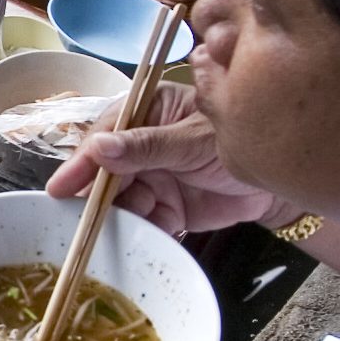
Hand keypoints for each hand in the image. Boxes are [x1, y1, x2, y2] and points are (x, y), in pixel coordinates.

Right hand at [48, 77, 286, 235]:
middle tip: (94, 219)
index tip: (60, 189)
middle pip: (105, 172)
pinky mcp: (163, 206)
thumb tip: (99, 149)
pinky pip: (142, 222)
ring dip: (124, 216)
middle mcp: (141, 143)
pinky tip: (163, 227)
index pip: (103, 136)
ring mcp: (151, 176)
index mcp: (146, 110)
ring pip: (119, 201)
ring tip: (144, 218)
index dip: (81, 163)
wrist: (279, 184)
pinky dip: (146, 230)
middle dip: (102, 197)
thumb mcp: (192, 141)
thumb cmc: (240, 143)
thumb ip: (146, 146)